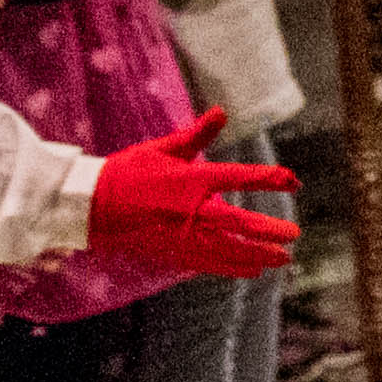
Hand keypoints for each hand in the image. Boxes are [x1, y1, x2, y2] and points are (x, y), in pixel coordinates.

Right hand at [86, 108, 299, 278]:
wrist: (87, 205)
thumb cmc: (126, 171)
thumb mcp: (162, 148)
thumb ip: (196, 134)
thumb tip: (222, 111)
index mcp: (191, 180)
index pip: (239, 177)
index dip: (269, 179)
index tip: (294, 181)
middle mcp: (189, 210)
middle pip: (237, 223)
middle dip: (268, 231)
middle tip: (294, 236)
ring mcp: (180, 235)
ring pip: (226, 250)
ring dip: (256, 255)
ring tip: (281, 260)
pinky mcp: (170, 252)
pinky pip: (208, 264)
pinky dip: (231, 267)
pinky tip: (250, 270)